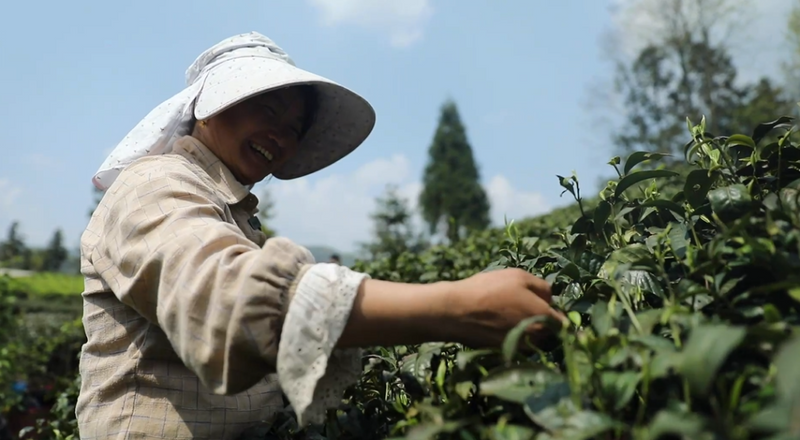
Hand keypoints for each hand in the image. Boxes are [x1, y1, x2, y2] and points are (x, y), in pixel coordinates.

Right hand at [444, 268, 565, 348]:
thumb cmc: (489, 290)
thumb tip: (550, 298)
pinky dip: (512, 336)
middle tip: (525, 306)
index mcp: (544, 318)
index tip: (548, 306)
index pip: (564, 323)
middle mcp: (536, 338)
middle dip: (542, 321)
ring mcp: (520, 349)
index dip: (558, 312)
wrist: (456, 312)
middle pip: (548, 332)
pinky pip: (516, 345)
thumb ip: (542, 287)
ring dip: (527, 330)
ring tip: (509, 314)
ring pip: (532, 340)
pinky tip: (497, 323)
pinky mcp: (505, 353)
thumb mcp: (519, 276)